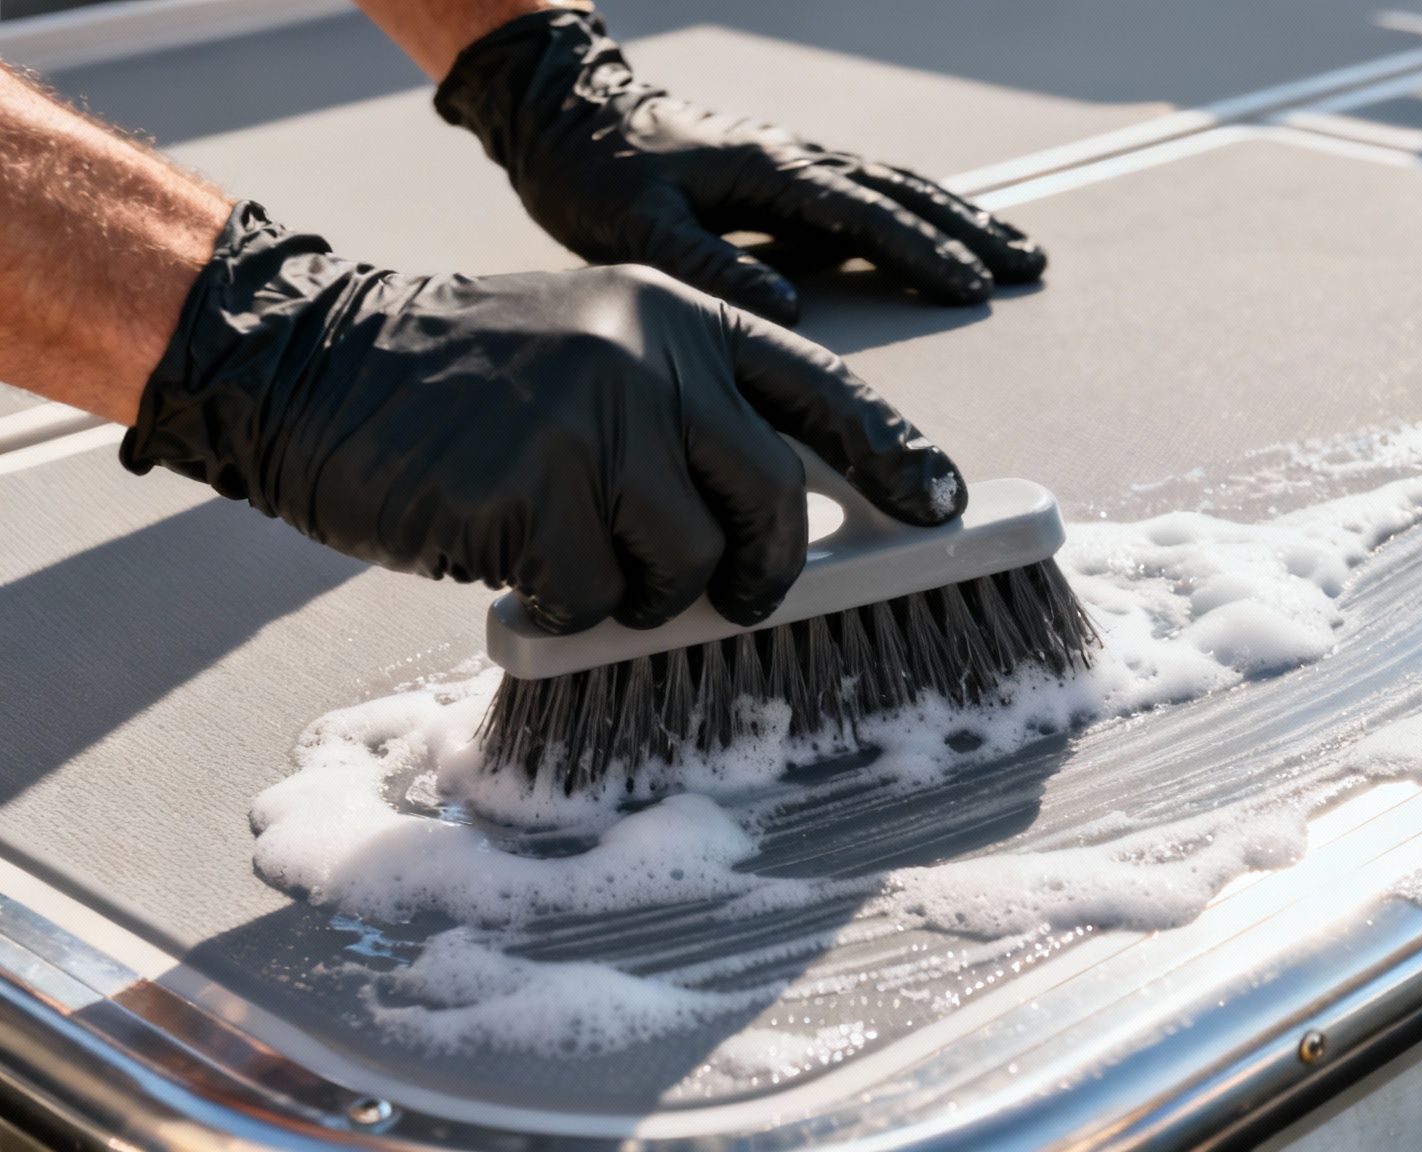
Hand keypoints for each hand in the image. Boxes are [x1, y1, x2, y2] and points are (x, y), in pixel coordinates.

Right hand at [122, 202, 965, 632]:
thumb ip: (687, 414)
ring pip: (687, 564)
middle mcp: (647, 357)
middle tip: (739, 602)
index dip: (893, 454)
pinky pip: (595, 597)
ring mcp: (590, 421)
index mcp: (675, 317)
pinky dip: (565, 608)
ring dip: (642, 594)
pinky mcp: (529, 492)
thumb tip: (793, 526)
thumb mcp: (593, 351)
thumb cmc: (463, 384)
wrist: (312, 364)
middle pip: (773, 499)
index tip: (942, 506)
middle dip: (768, 573)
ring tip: (578, 558)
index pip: (822, 387)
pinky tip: (514, 564)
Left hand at [431, 9, 1045, 326]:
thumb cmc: (591, 171)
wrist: (565, 109)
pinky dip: (916, 210)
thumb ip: (707, 265)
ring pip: (894, 186)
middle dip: (969, 230)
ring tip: (1015, 250)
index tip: (971, 285)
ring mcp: (794, 159)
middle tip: (1030, 266)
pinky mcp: (783, 169)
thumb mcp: (634, 226)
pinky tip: (941, 231)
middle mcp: (795, 157)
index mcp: (769, 170)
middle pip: (902, 193)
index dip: (921, 252)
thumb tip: (787, 311)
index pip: (864, 215)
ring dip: (958, 217)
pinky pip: (868, 189)